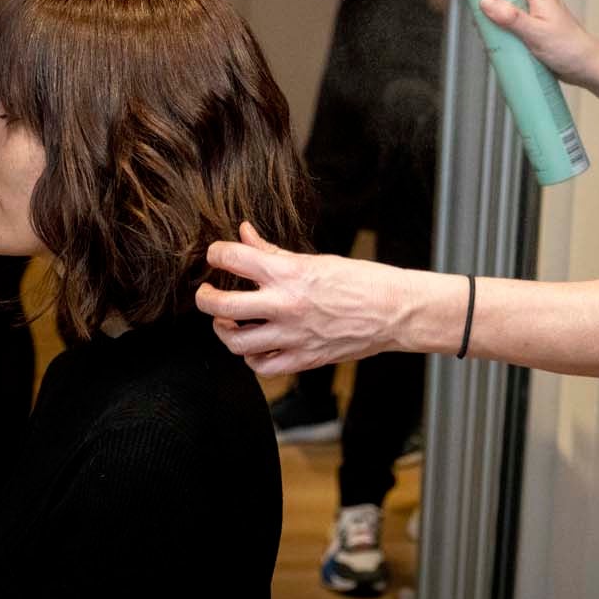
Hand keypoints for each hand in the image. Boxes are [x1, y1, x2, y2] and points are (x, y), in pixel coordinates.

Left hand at [196, 222, 407, 375]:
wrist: (394, 312)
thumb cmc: (361, 281)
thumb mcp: (316, 260)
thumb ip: (273, 252)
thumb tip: (244, 233)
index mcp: (289, 273)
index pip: (233, 259)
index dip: (216, 254)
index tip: (215, 255)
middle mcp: (285, 305)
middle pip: (220, 306)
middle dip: (204, 298)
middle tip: (206, 293)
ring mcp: (292, 336)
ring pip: (235, 342)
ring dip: (224, 330)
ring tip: (227, 321)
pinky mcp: (303, 359)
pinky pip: (262, 366)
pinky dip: (251, 357)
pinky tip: (255, 345)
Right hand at [478, 0, 598, 88]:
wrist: (585, 67)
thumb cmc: (571, 49)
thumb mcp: (536, 33)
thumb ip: (511, 17)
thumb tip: (487, 2)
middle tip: (480, 1)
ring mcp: (535, 13)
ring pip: (509, 1)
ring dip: (494, 10)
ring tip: (486, 25)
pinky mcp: (532, 28)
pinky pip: (512, 20)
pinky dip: (501, 26)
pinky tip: (497, 39)